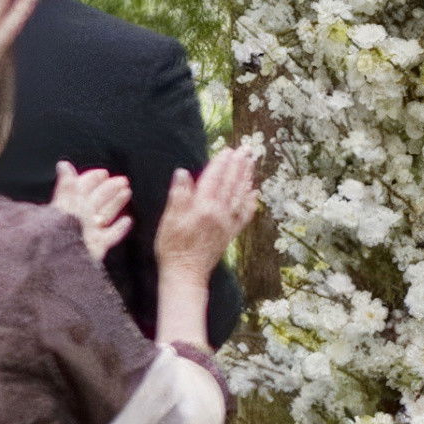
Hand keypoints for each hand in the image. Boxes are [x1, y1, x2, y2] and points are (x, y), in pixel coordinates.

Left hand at [51, 164, 131, 261]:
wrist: (63, 258)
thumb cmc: (63, 227)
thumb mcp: (66, 202)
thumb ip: (67, 185)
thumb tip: (63, 164)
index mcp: (71, 206)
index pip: (82, 189)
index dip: (91, 179)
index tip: (104, 172)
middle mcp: (80, 218)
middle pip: (96, 201)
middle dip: (108, 189)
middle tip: (123, 180)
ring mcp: (89, 232)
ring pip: (105, 215)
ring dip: (116, 203)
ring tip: (127, 192)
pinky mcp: (98, 246)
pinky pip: (111, 236)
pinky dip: (119, 228)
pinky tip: (128, 220)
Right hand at [155, 143, 261, 282]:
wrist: (185, 273)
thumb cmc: (172, 247)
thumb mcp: (169, 219)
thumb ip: (179, 195)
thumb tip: (183, 172)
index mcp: (203, 207)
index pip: (214, 179)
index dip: (221, 163)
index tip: (228, 150)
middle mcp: (219, 213)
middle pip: (231, 184)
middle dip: (239, 165)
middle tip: (247, 150)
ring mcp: (227, 223)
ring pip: (240, 196)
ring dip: (246, 178)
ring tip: (251, 163)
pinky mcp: (231, 233)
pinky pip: (244, 215)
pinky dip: (250, 202)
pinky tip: (254, 192)